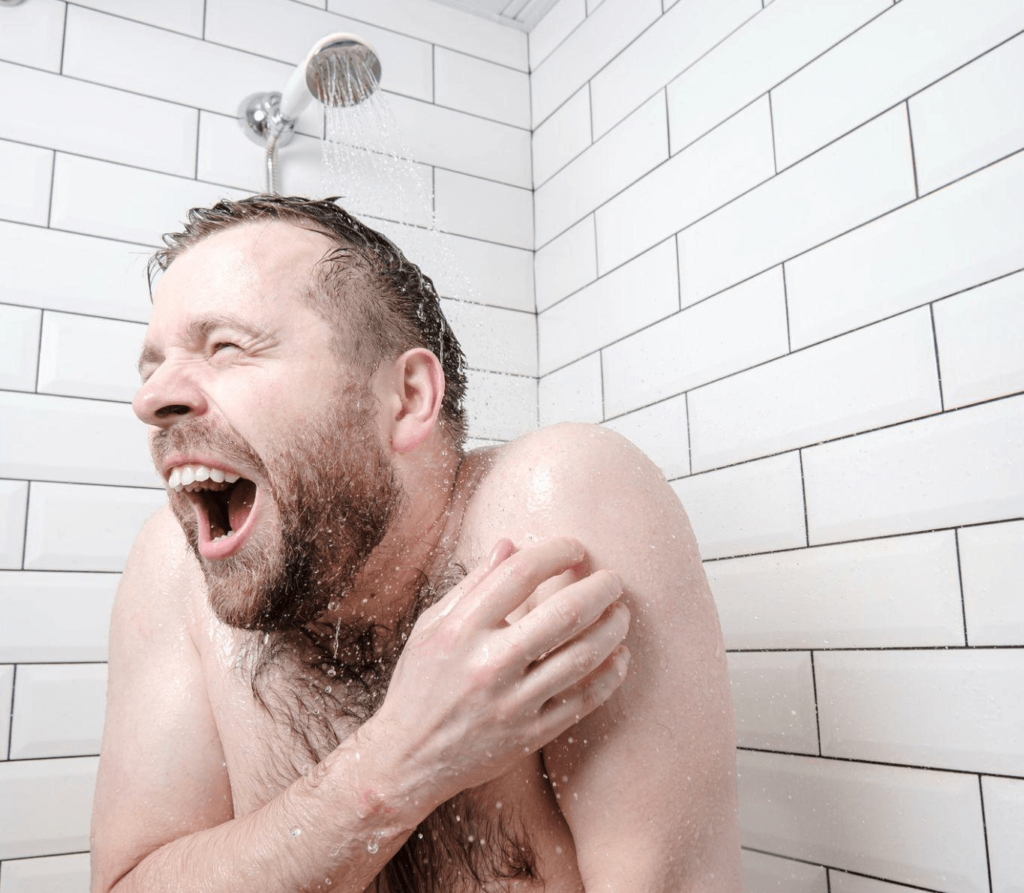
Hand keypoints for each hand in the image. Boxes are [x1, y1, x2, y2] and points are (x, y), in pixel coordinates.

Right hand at [365, 537, 629, 813]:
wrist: (408, 759)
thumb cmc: (420, 684)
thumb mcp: (433, 626)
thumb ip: (473, 585)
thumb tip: (510, 544)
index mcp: (460, 630)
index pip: (519, 575)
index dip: (555, 552)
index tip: (575, 548)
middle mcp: (488, 665)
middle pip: (563, 614)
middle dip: (599, 589)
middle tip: (613, 579)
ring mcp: (512, 703)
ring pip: (582, 657)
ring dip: (612, 628)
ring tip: (621, 612)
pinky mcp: (530, 734)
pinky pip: (584, 700)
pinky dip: (611, 675)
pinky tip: (619, 656)